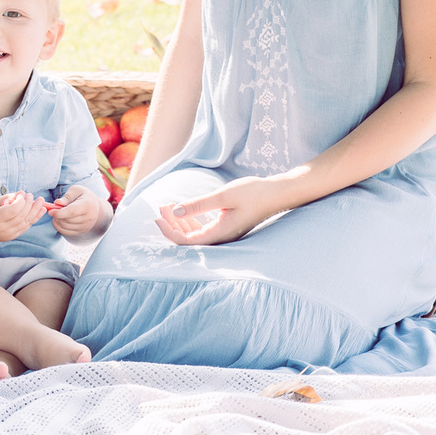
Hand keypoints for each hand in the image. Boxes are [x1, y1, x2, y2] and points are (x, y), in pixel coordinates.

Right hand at [0, 191, 47, 242]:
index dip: (20, 201)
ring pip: (25, 222)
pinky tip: (40, 211)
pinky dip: (34, 218)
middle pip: (20, 216)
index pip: (12, 211)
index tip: (21, 194)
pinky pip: (25, 227)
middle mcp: (2, 229)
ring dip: (35, 211)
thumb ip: (7, 198)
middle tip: (32, 195)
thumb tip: (22, 193)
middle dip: (29, 204)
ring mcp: (8, 235)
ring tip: (41, 202)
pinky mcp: (12, 237)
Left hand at [48, 185, 107, 235]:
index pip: (71, 212)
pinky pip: (66, 232)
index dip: (59, 213)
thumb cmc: (83, 196)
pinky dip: (59, 227)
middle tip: (52, 210)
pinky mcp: (82, 232)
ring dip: (57, 221)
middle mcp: (88, 218)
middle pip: (67, 220)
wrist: (95, 207)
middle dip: (57, 216)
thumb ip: (67, 197)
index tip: (50, 211)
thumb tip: (57, 203)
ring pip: (65, 227)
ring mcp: (86, 227)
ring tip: (56, 213)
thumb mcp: (76, 190)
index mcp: (87, 205)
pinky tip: (58, 220)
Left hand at [155, 179, 281, 245]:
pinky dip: (191, 219)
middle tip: (161, 207)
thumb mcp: (223, 196)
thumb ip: (199, 205)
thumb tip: (175, 212)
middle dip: (172, 224)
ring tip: (168, 206)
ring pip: (196, 233)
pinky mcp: (228, 226)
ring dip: (180, 221)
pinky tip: (184, 209)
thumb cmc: (253, 192)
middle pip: (189, 239)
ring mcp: (225, 233)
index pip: (186, 241)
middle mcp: (222, 238)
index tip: (157, 217)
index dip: (169, 232)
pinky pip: (204, 228)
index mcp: (220, 233)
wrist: (278, 193)